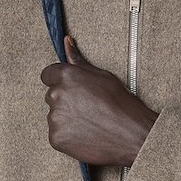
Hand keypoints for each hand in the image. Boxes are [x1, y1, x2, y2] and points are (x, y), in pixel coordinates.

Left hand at [40, 35, 157, 164]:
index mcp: (67, 76)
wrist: (132, 136)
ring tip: (90, 123)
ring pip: (54, 116)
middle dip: (65, 101)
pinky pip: (56, 134)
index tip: (72, 90)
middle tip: (87, 108)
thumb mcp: (103, 76)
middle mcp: (57, 95)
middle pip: (51, 96)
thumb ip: (79, 61)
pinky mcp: (56, 138)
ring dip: (66, 118)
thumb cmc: (121, 105)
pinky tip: (86, 134)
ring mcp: (55, 118)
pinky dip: (68, 135)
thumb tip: (67, 42)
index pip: (48, 75)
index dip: (59, 82)